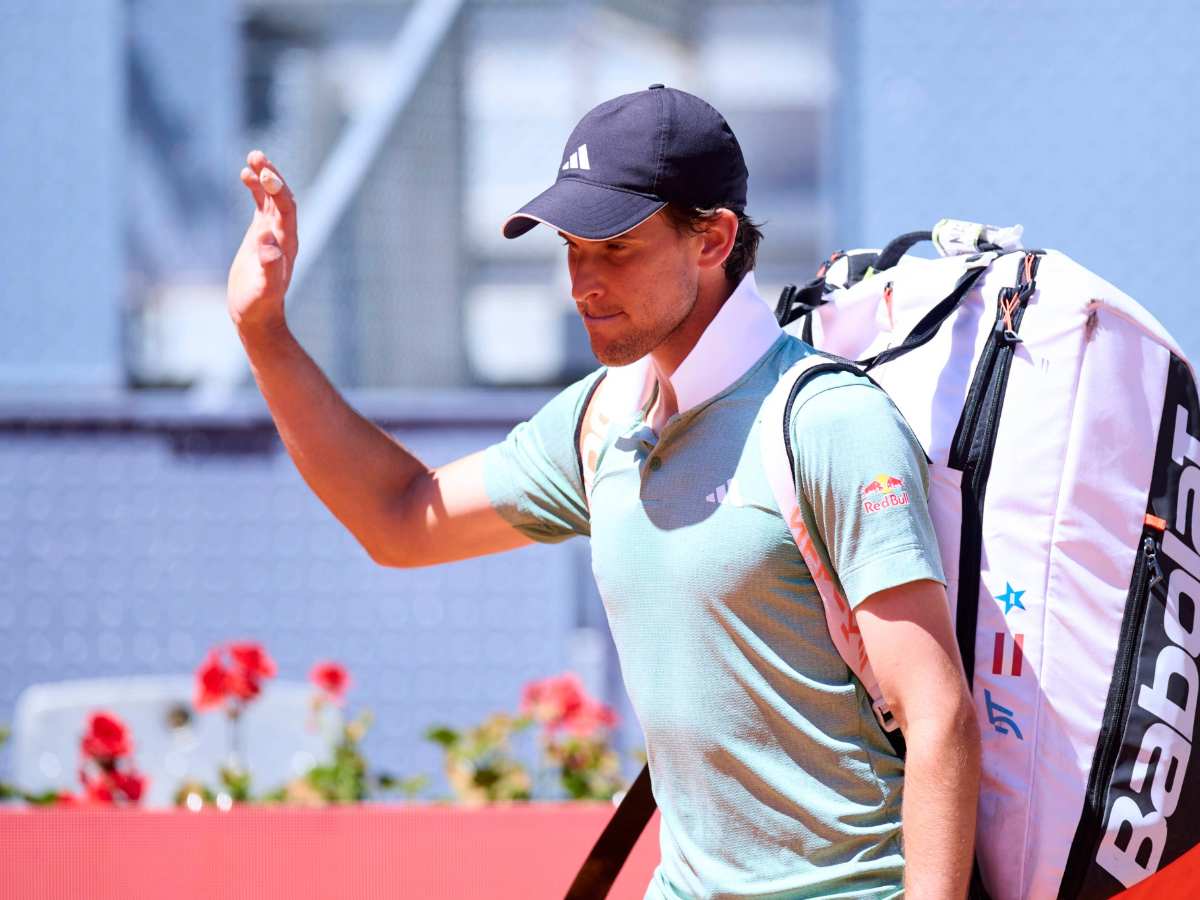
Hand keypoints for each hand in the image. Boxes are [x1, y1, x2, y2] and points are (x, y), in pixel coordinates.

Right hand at [227, 150, 298, 334]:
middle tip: (257, 156)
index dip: (279, 190)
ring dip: (264, 177)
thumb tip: (268, 243)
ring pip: (272, 198)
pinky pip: (261, 206)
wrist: (256, 316)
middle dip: (272, 176)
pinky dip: (255, 189)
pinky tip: (245, 175)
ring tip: (252, 157)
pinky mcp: (260, 236)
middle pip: (283, 198)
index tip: (265, 175)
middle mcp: (284, 235)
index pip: (288, 209)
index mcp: (287, 244)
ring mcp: (273, 234)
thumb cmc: (260, 305)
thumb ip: (269, 266)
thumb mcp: (264, 288)